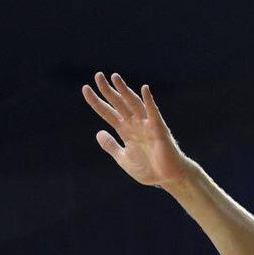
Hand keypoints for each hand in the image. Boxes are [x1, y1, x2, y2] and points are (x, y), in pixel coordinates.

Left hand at [82, 72, 190, 187]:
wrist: (167, 179)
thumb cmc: (149, 170)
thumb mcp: (124, 159)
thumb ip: (111, 146)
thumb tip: (98, 133)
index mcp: (125, 131)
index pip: (108, 113)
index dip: (96, 102)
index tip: (85, 88)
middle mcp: (135, 124)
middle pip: (119, 104)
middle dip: (108, 91)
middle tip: (97, 75)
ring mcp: (147, 125)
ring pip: (133, 104)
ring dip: (125, 91)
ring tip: (114, 77)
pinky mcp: (159, 130)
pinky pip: (153, 113)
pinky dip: (149, 102)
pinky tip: (144, 89)